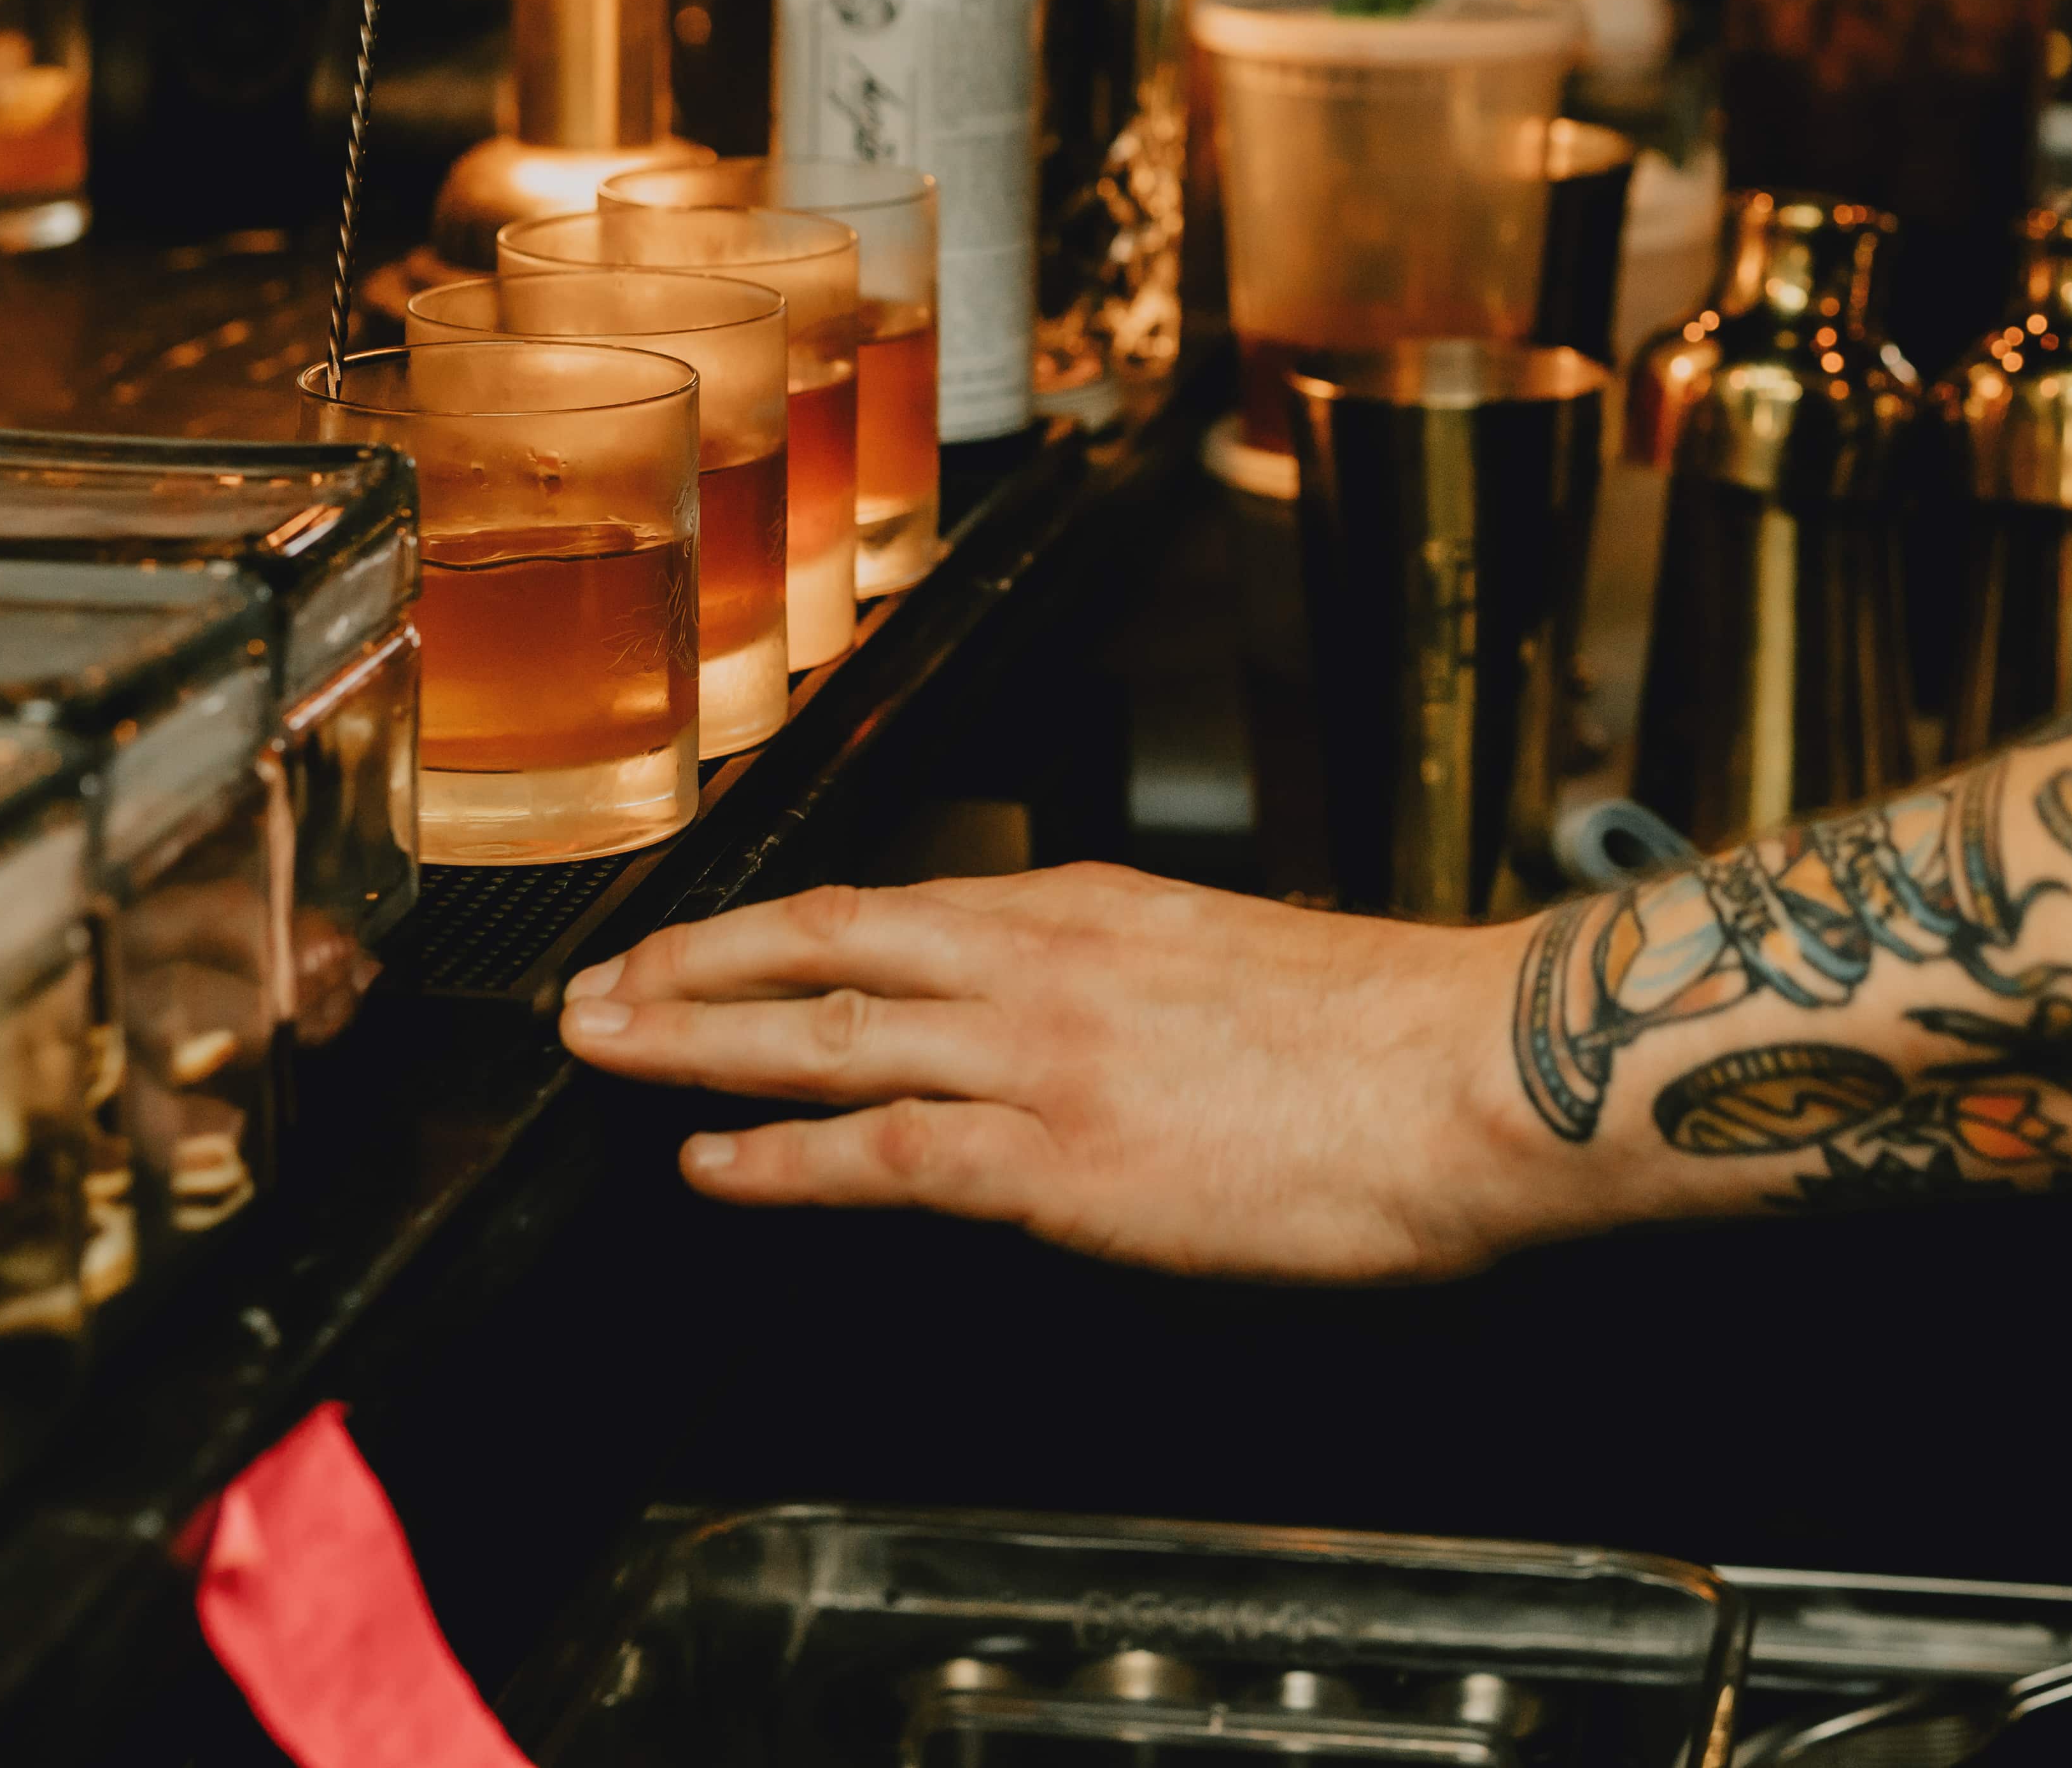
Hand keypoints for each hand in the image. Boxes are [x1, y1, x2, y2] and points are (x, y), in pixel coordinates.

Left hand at [555, 866, 1569, 1279]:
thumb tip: (1096, 1033)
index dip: (775, 927)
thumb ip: (1143, 989)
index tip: (701, 944)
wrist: (1479, 1073)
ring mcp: (1047, 1057)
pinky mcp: (1064, 1160)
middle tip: (592, 990)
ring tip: (606, 1053)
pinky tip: (712, 1166)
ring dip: (695, 1041)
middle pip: (823, 943)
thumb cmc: (1393, 1036)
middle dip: (691, 967)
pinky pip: (885, 1152)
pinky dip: (784, 1157)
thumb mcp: (1241, 970)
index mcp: (1094, 906)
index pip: (895, 905)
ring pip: (824, 1031)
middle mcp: (1048, 959)